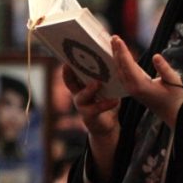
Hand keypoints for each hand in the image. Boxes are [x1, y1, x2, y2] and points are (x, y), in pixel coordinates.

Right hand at [62, 65, 119, 182]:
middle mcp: (78, 95)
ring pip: (82, 97)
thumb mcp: (105, 88)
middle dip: (70, 73)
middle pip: (71, 83)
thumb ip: (105, 77)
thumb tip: (115, 57)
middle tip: (73, 64)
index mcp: (80, 87)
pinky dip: (106, 104)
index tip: (68, 57)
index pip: (71, 75)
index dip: (67, 67)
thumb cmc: (105, 101)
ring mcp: (82, 107)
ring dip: (89, 89)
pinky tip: (115, 100)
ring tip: (97, 83)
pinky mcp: (89, 116)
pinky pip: (96, 109)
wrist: (107, 125)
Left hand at [111, 35, 182, 128]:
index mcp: (140, 85)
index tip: (118, 40)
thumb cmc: (174, 98)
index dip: (123, 51)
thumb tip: (156, 56)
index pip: (128, 65)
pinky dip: (119, 64)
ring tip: (114, 44)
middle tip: (113, 37)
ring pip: (119, 71)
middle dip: (116, 51)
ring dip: (116, 57)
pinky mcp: (133, 90)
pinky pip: (122, 75)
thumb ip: (164, 68)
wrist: (173, 113)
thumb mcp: (173, 81)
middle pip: (120, 67)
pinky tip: (119, 57)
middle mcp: (133, 88)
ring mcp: (131, 90)